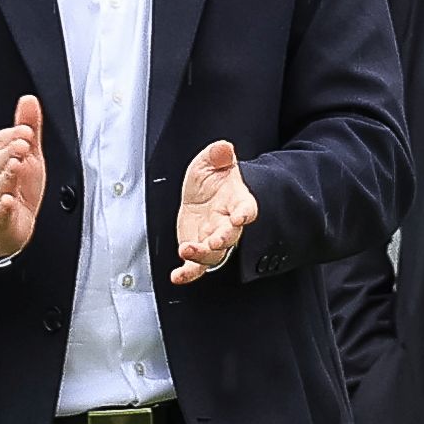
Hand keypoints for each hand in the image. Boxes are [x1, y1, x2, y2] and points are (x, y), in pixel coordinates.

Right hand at [0, 96, 47, 260]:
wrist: (10, 226)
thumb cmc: (17, 188)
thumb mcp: (28, 155)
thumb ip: (28, 128)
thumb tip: (29, 100)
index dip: (10, 136)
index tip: (25, 130)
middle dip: (8, 152)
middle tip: (22, 144)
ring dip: (5, 175)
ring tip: (16, 165)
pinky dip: (2, 208)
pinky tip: (8, 201)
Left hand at [167, 140, 253, 283]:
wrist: (203, 194)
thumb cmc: (212, 180)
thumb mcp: (211, 161)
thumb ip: (218, 155)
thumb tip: (223, 147)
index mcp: (236, 201)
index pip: (246, 207)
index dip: (245, 212)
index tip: (242, 216)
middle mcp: (228, 223)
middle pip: (231, 236)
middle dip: (224, 239)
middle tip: (216, 241)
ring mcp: (213, 238)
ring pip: (214, 254)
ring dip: (202, 255)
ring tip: (187, 250)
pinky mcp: (199, 249)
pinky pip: (196, 266)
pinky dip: (187, 274)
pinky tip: (177, 276)